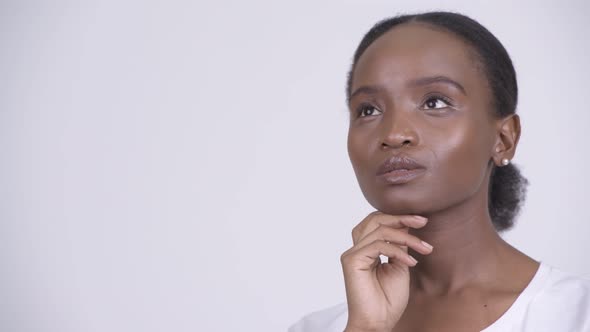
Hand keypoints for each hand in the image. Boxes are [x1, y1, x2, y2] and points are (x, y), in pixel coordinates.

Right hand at [340, 211, 432, 331]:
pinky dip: (398, 251)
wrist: (378, 322)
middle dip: (401, 218)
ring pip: (379, 230)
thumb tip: (406, 224)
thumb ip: (399, 245)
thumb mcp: (400, 265)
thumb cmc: (388, 300)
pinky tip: (411, 263)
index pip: (378, 222)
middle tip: (422, 221)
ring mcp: (353, 253)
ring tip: (424, 248)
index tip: (422, 220)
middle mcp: (357, 248)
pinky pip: (378, 246)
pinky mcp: (352, 260)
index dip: (398, 217)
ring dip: (406, 237)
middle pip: (375, 219)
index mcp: (366, 248)